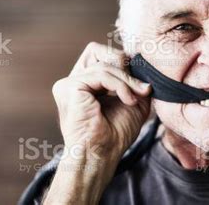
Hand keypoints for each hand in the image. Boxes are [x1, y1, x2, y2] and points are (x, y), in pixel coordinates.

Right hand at [52, 42, 151, 164]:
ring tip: (136, 98)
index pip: (98, 53)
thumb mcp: (133, 100)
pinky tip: (128, 100)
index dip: (120, 60)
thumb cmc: (115, 134)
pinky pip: (100, 74)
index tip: (139, 82)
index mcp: (84, 83)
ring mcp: (67, 83)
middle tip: (141, 87)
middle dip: (123, 67)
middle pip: (98, 51)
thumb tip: (141, 61)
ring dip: (126, 81)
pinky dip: (120, 86)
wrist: (101, 156)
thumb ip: (134, 79)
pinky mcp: (68, 87)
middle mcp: (72, 81)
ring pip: (103, 65)